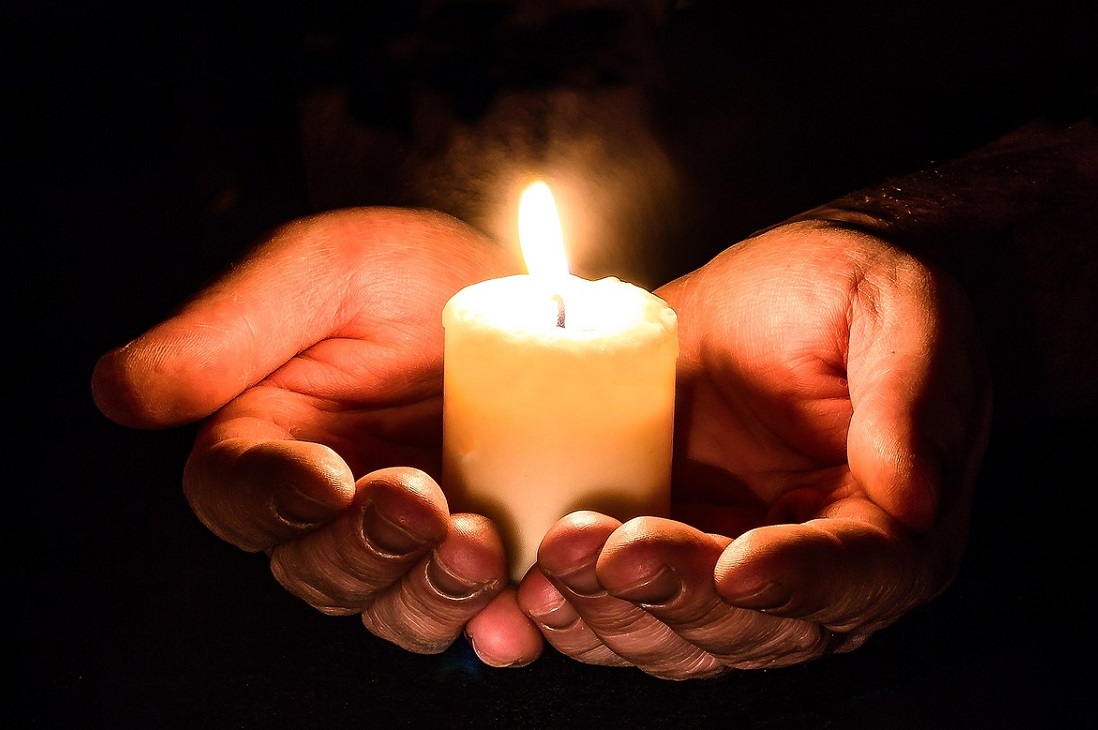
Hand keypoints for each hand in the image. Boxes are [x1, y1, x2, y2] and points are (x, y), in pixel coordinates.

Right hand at [91, 208, 543, 662]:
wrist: (521, 292)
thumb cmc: (407, 272)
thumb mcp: (323, 269)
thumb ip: (230, 326)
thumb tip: (121, 391)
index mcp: (267, 440)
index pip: (236, 494)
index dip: (273, 498)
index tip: (326, 478)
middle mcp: (327, 505)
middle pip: (315, 567)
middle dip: (364, 548)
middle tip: (419, 502)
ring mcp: (406, 538)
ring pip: (389, 606)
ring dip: (428, 592)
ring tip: (479, 544)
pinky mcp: (477, 552)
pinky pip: (473, 613)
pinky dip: (493, 621)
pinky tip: (520, 600)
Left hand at [516, 221, 991, 677]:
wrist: (775, 291)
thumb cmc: (845, 291)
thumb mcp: (900, 308)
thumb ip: (911, 392)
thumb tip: (912, 495)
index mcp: (890, 525)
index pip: (857, 579)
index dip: (797, 582)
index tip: (737, 567)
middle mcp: (813, 572)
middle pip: (753, 625)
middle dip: (677, 594)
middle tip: (612, 549)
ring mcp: (730, 568)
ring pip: (679, 635)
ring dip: (614, 612)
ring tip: (557, 559)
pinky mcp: (665, 550)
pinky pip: (623, 608)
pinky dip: (580, 610)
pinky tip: (534, 585)